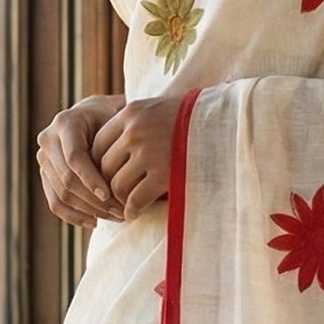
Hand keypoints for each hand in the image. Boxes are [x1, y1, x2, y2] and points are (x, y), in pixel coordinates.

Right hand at [36, 94, 125, 226]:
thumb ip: (119, 141)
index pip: (74, 157)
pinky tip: (94, 222)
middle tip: (121, 212)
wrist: (95, 116)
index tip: (110, 195)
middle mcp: (48, 139)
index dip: (91, 179)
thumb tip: (131, 176)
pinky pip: (55, 203)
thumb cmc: (113, 118)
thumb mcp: (117, 121)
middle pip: (67, 179)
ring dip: (89, 210)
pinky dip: (74, 216)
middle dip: (94, 200)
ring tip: (115, 217)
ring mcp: (44, 159)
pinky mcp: (45, 175)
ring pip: (61, 194)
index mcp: (65, 123)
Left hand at [91, 95, 181, 220]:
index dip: (98, 164)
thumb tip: (114, 146)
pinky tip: (134, 214)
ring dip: (119, 200)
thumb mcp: (158, 109)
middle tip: (114, 196)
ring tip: (125, 206)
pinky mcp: (164, 174)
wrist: (225, 122)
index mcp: (130, 114)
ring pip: (116, 185)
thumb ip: (134, 123)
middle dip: (106, 185)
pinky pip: (135, 199)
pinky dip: (132, 210)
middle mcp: (134, 132)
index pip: (98, 143)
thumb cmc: (191, 118)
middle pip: (104, 166)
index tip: (107, 176)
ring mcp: (148, 153)